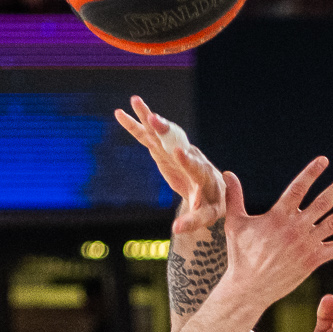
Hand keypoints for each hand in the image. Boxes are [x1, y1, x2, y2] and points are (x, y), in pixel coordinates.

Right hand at [114, 95, 223, 238]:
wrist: (212, 189)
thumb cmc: (212, 204)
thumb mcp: (207, 215)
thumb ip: (194, 221)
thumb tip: (177, 229)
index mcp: (203, 173)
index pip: (195, 165)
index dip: (188, 160)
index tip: (178, 152)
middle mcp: (191, 156)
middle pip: (179, 141)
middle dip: (166, 131)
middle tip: (154, 119)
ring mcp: (176, 150)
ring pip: (163, 133)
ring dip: (149, 118)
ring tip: (135, 102)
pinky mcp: (163, 150)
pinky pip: (149, 137)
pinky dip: (136, 125)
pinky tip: (121, 114)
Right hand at [213, 156, 332, 313]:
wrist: (249, 288)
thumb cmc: (240, 255)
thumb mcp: (235, 223)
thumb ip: (235, 197)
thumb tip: (228, 173)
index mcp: (278, 216)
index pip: (298, 189)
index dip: (311, 174)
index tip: (325, 160)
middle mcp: (296, 228)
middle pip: (324, 202)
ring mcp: (306, 245)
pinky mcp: (313, 261)